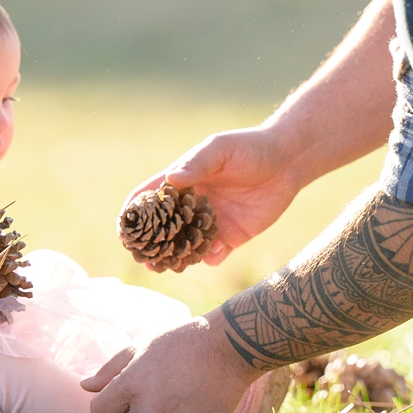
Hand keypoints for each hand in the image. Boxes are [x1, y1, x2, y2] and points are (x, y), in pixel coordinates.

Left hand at [81, 318, 256, 412]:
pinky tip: (192, 401)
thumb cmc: (181, 342)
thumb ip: (109, 370)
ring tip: (174, 394)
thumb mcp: (141, 346)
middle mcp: (149, 410)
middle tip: (147, 396)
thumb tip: (85, 387)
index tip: (119, 396)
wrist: (230, 349)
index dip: (107, 404)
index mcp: (131, 386)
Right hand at [125, 126, 303, 265]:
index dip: (133, 214)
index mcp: (182, 182)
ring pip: (184, 246)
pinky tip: (212, 254)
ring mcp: (210, 222)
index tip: (124, 230)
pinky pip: (214, 253)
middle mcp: (191, 204)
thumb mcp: (220, 150)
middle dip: (151, 245)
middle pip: (162, 229)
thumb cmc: (250, 147)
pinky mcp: (232, 236)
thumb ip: (197, 164)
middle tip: (144, 258)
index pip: (149, 199)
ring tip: (168, 265)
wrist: (288, 161)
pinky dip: (209, 257)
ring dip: (175, 257)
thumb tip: (171, 179)